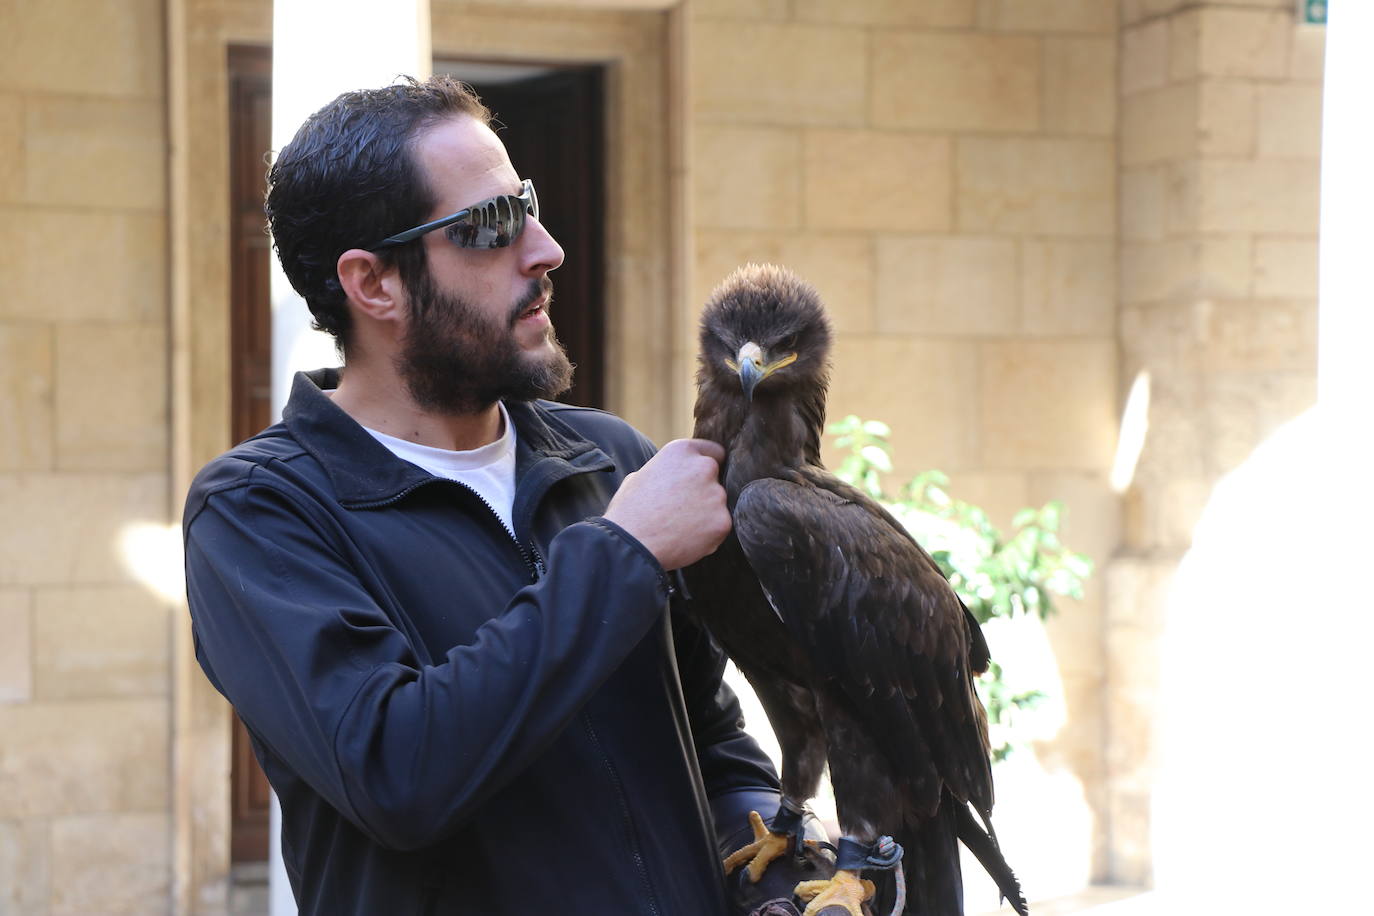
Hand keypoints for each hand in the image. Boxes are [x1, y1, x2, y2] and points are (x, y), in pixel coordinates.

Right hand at [604, 439, 731, 570]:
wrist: (631, 546)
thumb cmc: (628, 513)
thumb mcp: (639, 478)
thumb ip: (664, 472)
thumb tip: (671, 477)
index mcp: (682, 451)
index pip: (713, 452)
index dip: (705, 467)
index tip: (699, 480)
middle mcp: (704, 467)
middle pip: (715, 479)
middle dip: (705, 492)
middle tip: (683, 509)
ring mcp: (716, 495)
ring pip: (718, 505)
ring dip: (706, 515)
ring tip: (679, 528)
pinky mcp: (723, 521)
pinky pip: (719, 527)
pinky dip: (708, 535)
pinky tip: (686, 539)